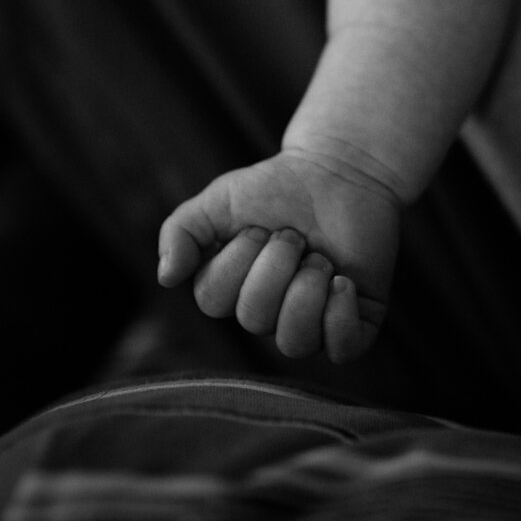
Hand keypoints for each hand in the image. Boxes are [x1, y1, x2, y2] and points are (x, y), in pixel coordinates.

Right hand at [158, 150, 400, 362]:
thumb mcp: (219, 200)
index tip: (259, 227)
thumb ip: (182, 232)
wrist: (340, 171)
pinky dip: (340, 315)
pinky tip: (342, 281)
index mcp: (232, 292)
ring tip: (320, 259)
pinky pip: (342, 349)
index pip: (214, 301)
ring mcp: (312, 323)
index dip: (236, 261)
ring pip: (294, 342)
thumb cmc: (277, 189)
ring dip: (306, 290)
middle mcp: (269, 315)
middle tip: (294, 236)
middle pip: (254, 319)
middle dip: (276, 266)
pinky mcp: (355, 323)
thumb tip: (165, 278)